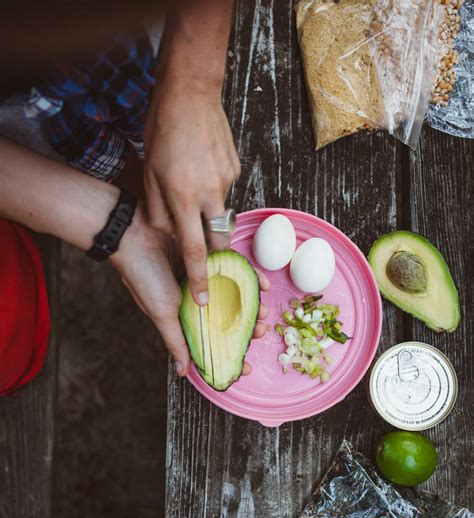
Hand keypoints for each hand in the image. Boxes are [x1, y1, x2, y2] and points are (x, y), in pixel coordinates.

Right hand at [111, 204, 269, 376]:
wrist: (133, 232)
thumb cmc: (142, 274)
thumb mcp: (161, 312)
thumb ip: (175, 341)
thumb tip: (182, 371)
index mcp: (185, 313)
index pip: (210, 338)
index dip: (228, 353)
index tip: (246, 367)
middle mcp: (197, 296)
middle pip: (227, 316)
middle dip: (246, 327)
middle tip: (259, 331)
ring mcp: (205, 274)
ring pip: (235, 293)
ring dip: (252, 303)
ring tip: (263, 310)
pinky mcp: (210, 252)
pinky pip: (235, 266)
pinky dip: (250, 275)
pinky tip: (262, 284)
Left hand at [144, 78, 239, 306]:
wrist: (191, 92)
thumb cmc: (162, 131)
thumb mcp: (148, 173)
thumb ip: (159, 209)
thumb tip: (169, 233)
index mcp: (183, 197)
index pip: (193, 250)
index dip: (198, 279)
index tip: (204, 301)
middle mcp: (209, 194)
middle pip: (217, 240)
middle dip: (214, 254)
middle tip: (205, 251)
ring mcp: (226, 181)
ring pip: (219, 213)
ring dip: (207, 211)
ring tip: (191, 183)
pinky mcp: (235, 169)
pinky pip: (224, 190)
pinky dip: (213, 188)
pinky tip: (201, 166)